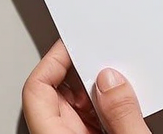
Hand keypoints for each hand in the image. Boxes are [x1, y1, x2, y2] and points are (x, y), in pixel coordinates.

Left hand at [22, 40, 149, 133]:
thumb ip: (121, 114)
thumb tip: (112, 81)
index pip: (36, 89)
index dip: (53, 60)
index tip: (74, 44)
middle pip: (56, 94)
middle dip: (81, 72)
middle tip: (104, 57)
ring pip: (74, 107)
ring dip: (97, 91)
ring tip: (121, 79)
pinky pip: (90, 120)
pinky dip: (106, 107)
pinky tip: (126, 102)